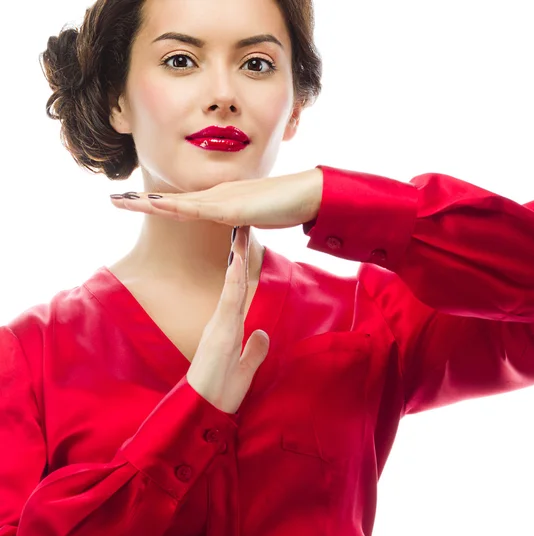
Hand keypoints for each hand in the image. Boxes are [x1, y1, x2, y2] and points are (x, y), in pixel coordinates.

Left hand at [109, 168, 322, 229]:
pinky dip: (176, 209)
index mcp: (219, 200)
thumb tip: (237, 230)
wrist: (306, 193)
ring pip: (178, 203)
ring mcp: (222, 200)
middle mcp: (215, 196)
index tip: (135, 203)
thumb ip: (243, 221)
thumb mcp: (257, 215)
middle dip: (141, 201)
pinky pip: (199, 210)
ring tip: (121, 201)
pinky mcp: (232, 208)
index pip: (182, 203)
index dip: (157, 203)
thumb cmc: (285, 205)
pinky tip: (158, 207)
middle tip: (113, 200)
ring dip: (148, 204)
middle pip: (172, 201)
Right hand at [186, 226, 268, 413]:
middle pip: (234, 284)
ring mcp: (219, 327)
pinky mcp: (218, 335)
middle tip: (243, 229)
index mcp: (228, 330)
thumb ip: (253, 352)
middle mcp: (222, 324)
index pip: (238, 294)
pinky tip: (236, 263)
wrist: (202, 415)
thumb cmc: (219, 395)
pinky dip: (233, 281)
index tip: (246, 250)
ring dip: (236, 260)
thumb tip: (262, 334)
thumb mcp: (244, 371)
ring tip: (241, 235)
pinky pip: (228, 302)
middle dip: (238, 256)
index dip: (243, 272)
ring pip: (231, 287)